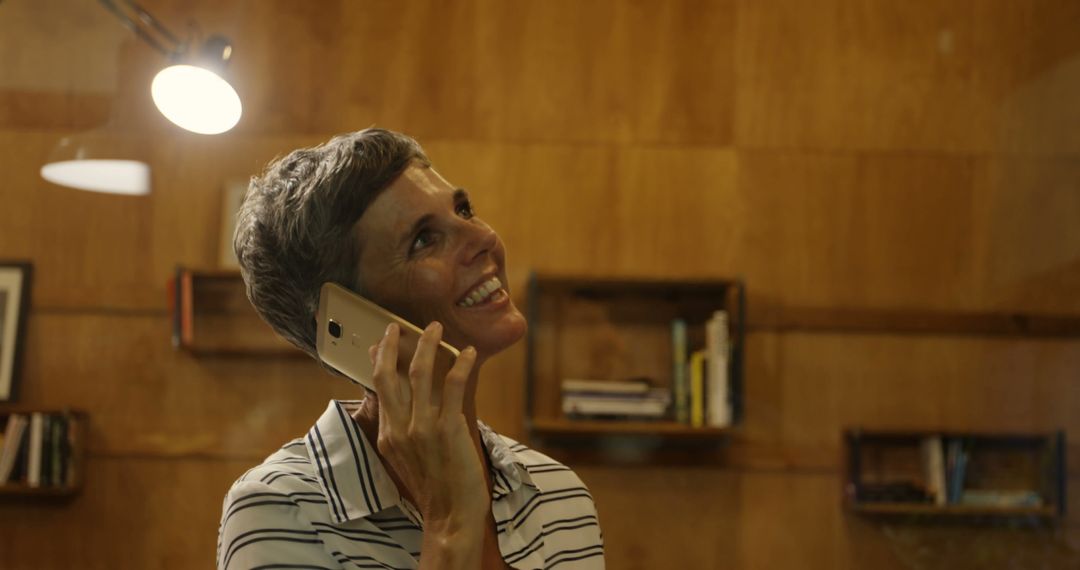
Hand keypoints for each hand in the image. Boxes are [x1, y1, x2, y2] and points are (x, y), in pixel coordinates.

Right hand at [370, 322, 487, 529]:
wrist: (450, 516)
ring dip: (427, 345)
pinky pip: (453, 386)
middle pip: (388, 375)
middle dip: (393, 346)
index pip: (378, 389)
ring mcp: (422, 428)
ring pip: (419, 374)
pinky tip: (468, 353)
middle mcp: (399, 429)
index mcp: (387, 436)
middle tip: (398, 326)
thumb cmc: (434, 488)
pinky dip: (460, 365)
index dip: (380, 361)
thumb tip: (405, 405)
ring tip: (435, 328)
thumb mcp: (406, 459)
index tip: (382, 344)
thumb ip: (403, 431)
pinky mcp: (448, 429)